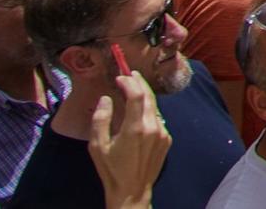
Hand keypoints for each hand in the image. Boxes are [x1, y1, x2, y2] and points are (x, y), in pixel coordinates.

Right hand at [90, 74, 170, 208]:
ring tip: (135, 88)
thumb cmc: (111, 170)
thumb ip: (100, 120)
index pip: (136, 95)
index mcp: (136, 128)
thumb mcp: (97, 146)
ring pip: (155, 107)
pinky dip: (149, 111)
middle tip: (131, 74)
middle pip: (149, 97)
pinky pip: (158, 119)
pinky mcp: (167, 139)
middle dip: (140, 83)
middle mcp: (153, 127)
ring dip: (145, 96)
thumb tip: (105, 99)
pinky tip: (141, 111)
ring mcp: (163, 133)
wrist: (132, 191)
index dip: (129, 82)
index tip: (120, 77)